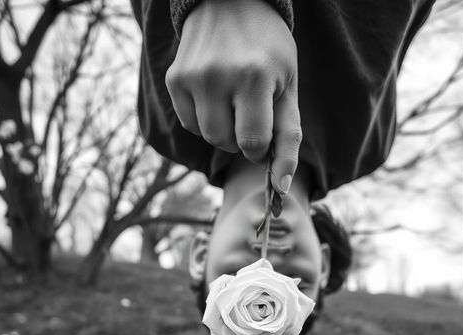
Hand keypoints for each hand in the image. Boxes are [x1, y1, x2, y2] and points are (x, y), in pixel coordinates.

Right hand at [165, 0, 300, 194]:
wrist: (230, 1)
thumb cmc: (269, 50)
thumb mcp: (288, 88)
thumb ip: (288, 139)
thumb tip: (282, 187)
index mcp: (253, 77)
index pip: (252, 144)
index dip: (261, 148)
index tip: (265, 134)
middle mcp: (217, 75)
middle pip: (226, 143)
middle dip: (242, 138)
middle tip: (251, 110)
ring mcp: (191, 76)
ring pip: (207, 136)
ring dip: (223, 130)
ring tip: (233, 101)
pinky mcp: (174, 78)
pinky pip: (189, 123)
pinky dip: (205, 118)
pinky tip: (214, 94)